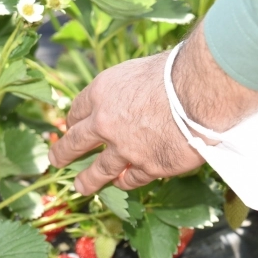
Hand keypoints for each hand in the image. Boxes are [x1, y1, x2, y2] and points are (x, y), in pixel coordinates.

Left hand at [48, 53, 204, 194]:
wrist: (201, 90)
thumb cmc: (178, 70)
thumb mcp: (140, 69)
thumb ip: (128, 90)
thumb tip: (132, 97)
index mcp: (100, 93)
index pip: (77, 111)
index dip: (74, 122)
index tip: (72, 128)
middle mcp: (105, 122)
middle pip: (75, 142)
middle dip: (63, 153)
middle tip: (56, 161)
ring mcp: (125, 148)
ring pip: (98, 171)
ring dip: (87, 181)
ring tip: (80, 187)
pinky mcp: (148, 166)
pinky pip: (132, 179)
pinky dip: (126, 182)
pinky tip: (122, 183)